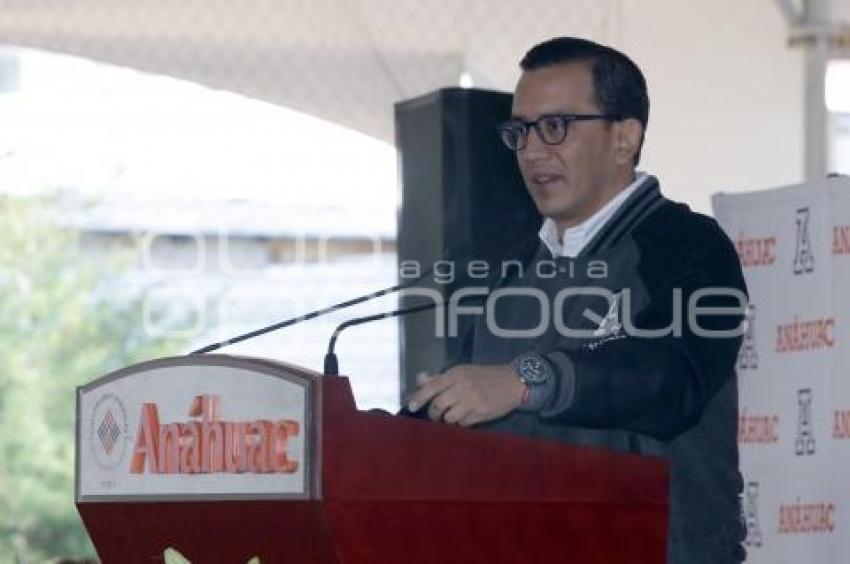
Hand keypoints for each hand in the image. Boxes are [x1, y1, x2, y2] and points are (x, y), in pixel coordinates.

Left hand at [406, 364, 524, 426]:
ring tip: (452, 416)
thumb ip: (441, 377)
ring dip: (447, 420)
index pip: (432, 386)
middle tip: (434, 416)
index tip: (411, 406)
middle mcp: (463, 386)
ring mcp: (473, 401)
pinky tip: (466, 417)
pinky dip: (460, 423)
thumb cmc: (485, 376)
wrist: (514, 382)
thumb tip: (420, 379)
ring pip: (449, 417)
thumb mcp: (463, 371)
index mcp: (457, 374)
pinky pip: (463, 423)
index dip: (418, 398)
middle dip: (432, 414)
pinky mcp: (481, 413)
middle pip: (438, 405)